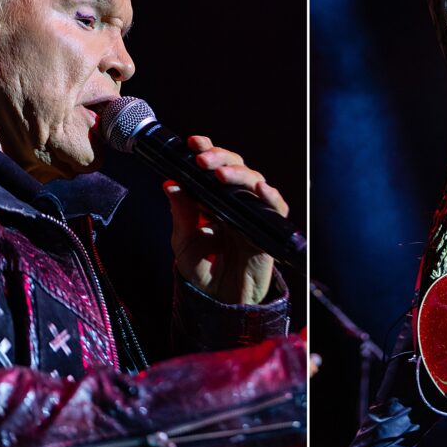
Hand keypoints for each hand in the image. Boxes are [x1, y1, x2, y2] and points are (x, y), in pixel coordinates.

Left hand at [166, 135, 288, 304]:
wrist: (221, 302)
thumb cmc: (205, 272)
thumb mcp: (184, 242)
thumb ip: (180, 214)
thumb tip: (170, 184)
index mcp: (214, 199)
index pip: (214, 166)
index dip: (207, 150)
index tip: (193, 143)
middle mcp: (235, 202)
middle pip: (236, 167)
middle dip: (220, 157)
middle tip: (202, 159)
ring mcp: (252, 214)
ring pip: (255, 181)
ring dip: (239, 173)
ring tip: (220, 174)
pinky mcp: (267, 231)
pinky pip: (276, 209)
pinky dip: (270, 197)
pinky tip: (260, 188)